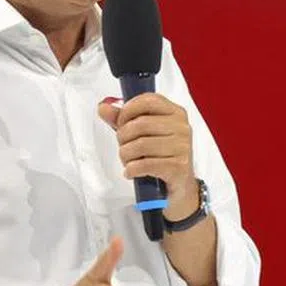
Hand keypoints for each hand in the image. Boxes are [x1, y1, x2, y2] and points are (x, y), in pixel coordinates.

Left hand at [98, 94, 198, 217]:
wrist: (180, 185)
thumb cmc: (161, 155)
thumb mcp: (143, 134)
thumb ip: (123, 119)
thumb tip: (103, 107)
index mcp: (175, 113)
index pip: (148, 100)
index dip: (128, 110)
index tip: (121, 122)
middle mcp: (182, 127)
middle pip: (141, 124)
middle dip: (123, 137)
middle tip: (123, 146)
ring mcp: (182, 147)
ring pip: (140, 145)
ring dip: (126, 155)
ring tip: (128, 160)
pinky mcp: (178, 167)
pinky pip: (145, 164)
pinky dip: (131, 169)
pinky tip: (131, 171)